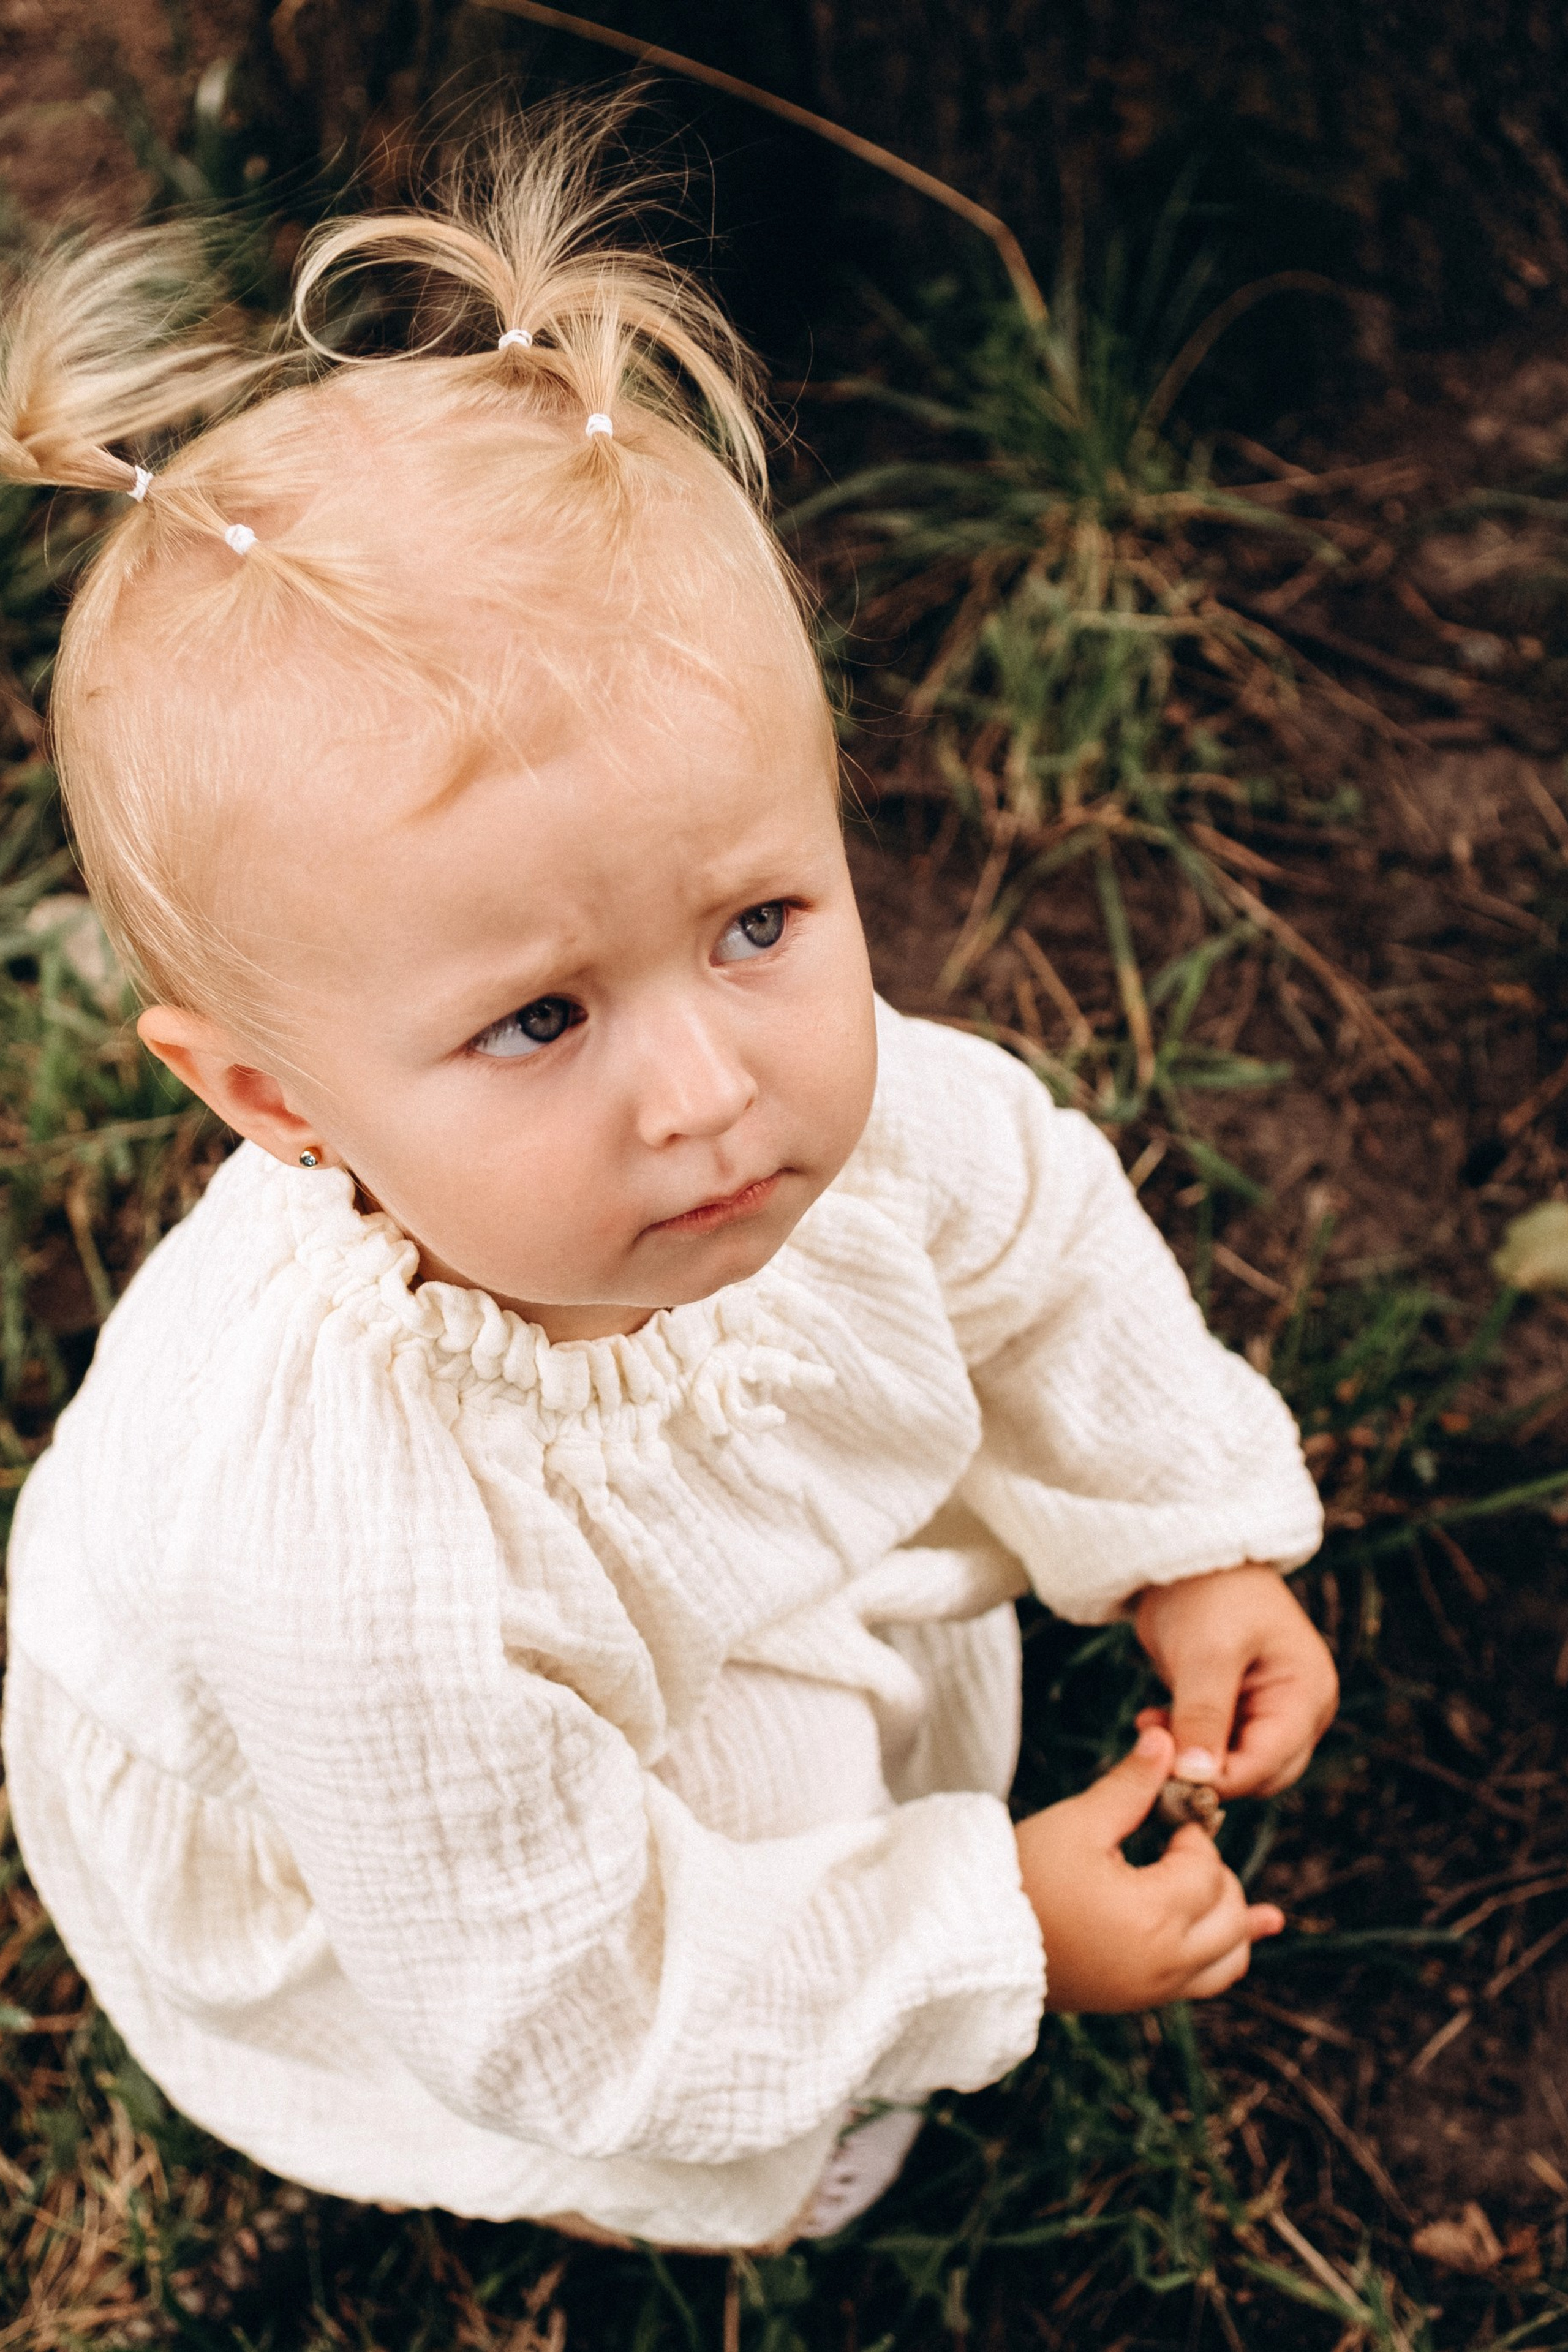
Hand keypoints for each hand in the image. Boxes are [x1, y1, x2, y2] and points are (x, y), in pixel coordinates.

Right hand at [1015, 1725, 1283, 2011]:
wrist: (975, 1941)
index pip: (1205, 1867)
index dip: (1189, 1835)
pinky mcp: (1141, 1999)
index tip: (1162, 1815)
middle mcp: (1166, 1963)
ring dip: (1231, 1915)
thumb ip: (1130, 1786)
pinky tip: (1258, 1926)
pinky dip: (1230, 1951)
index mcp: (1151, 1917)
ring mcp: (1156, 1988)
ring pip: (1232, 1955)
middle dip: (1212, 1871)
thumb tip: (1168, 1742)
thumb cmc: (1023, 1877)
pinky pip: (1210, 1981)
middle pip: (1230, 1912)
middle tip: (1171, 1844)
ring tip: (1211, 1881)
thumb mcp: (1077, 1823)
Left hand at [1133, 1564, 1337, 1798]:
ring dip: (1192, 1759)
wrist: (1187, 1553)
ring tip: (1152, 1730)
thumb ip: (1203, 1717)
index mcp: (1307, 1695)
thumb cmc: (1208, 1591)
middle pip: (1259, 1774)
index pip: (1270, 1764)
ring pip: (1235, 1765)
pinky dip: (1185, 1744)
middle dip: (1208, 1773)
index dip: (1222, 1780)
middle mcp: (1299, 1709)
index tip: (1170, 1782)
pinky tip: (1153, 1722)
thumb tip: (1196, 1779)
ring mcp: (1270, 1709)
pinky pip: (1217, 1746)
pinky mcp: (1238, 1706)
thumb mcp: (1206, 1654)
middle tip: (1156, 1759)